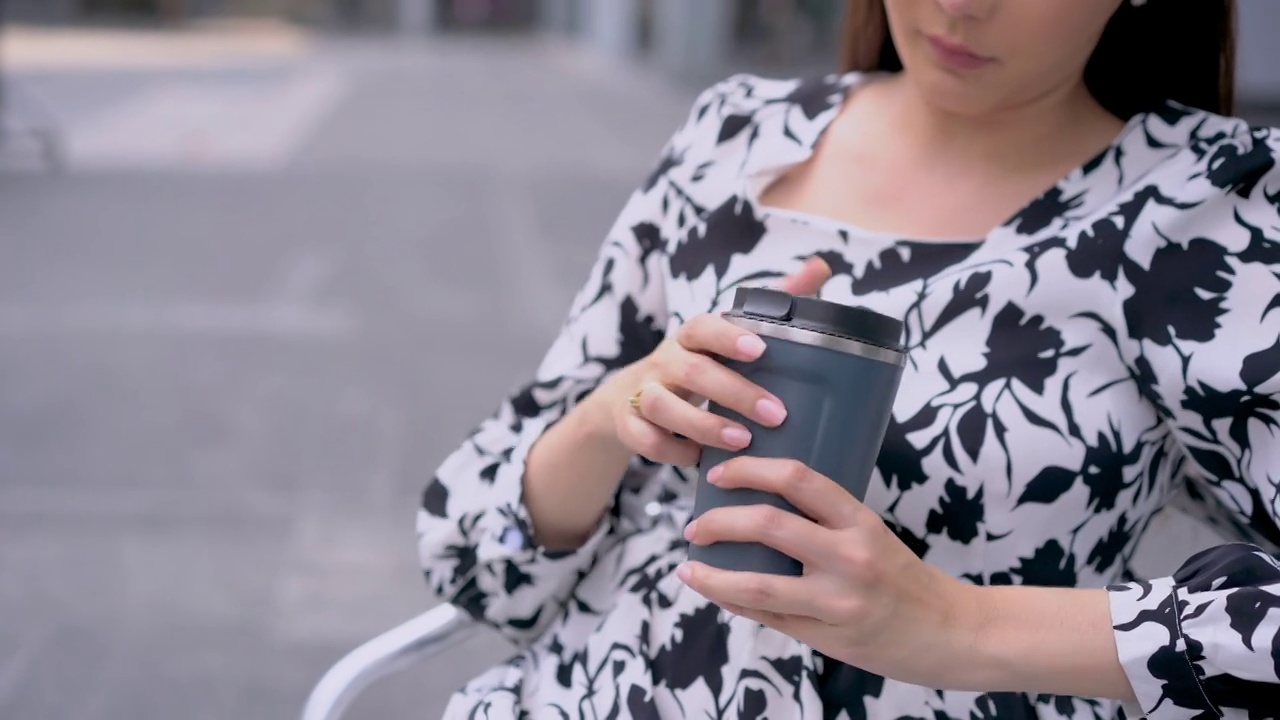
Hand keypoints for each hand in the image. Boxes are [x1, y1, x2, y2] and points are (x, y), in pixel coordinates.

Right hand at [604, 257, 831, 466]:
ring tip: (743, 440)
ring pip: (663, 406)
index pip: (702, 326)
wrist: (630, 397)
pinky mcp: (630, 426)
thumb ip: (774, 301)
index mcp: (690, 338)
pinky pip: (646, 440)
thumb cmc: (698, 363)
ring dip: (703, 425)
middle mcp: (664, 361)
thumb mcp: (729, 335)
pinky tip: (702, 460)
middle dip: (735, 393)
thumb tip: (821, 266)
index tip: (761, 350)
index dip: (727, 336)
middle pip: (691, 372)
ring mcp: (643, 394)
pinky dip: (674, 452)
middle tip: (776, 414)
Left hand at [677, 456, 982, 688]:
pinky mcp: (829, 636)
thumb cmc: (904, 579)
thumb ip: (823, 522)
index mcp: (859, 520)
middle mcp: (850, 556)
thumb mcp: (871, 536)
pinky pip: (768, 617)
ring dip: (712, 575)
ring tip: (689, 568)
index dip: (750, 469)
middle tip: (694, 525)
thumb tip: (756, 503)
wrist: (952, 634)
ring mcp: (838, 600)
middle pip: (768, 525)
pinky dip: (735, 602)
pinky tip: (717, 593)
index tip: (719, 472)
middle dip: (718, 522)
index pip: (798, 478)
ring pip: (757, 584)